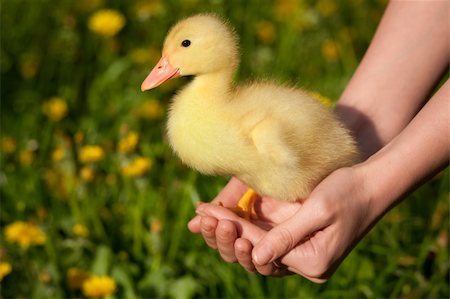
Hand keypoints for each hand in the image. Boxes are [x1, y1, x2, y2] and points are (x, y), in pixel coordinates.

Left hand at [190, 167, 372, 282]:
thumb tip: (256, 258)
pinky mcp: (296, 235)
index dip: (233, 228)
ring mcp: (298, 249)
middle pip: (254, 252)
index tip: (207, 210)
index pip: (261, 247)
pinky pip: (263, 233)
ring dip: (230, 229)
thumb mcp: (318, 210)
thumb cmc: (349, 191)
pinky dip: (243, 221)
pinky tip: (221, 211)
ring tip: (204, 215)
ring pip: (255, 244)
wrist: (372, 182)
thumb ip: (287, 235)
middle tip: (202, 215)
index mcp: (312, 262)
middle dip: (227, 232)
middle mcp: (303, 262)